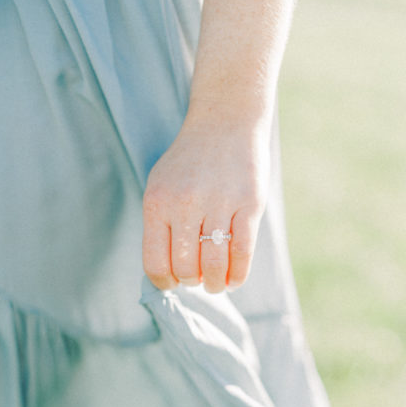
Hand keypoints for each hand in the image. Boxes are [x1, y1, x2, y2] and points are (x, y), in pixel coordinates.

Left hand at [142, 115, 268, 293]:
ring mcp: (219, 204)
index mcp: (158, 202)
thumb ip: (159, 223)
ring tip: (216, 284)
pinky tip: (234, 279)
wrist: (225, 122)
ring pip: (214, 264)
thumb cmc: (190, 160)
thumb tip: (167, 270)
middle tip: (198, 279)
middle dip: (192, 282)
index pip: (156, 262)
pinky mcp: (249, 205)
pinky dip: (238, 274)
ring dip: (215, 283)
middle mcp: (185, 204)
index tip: (173, 284)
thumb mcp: (161, 184)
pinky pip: (242, 252)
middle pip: (186, 267)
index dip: (165, 283)